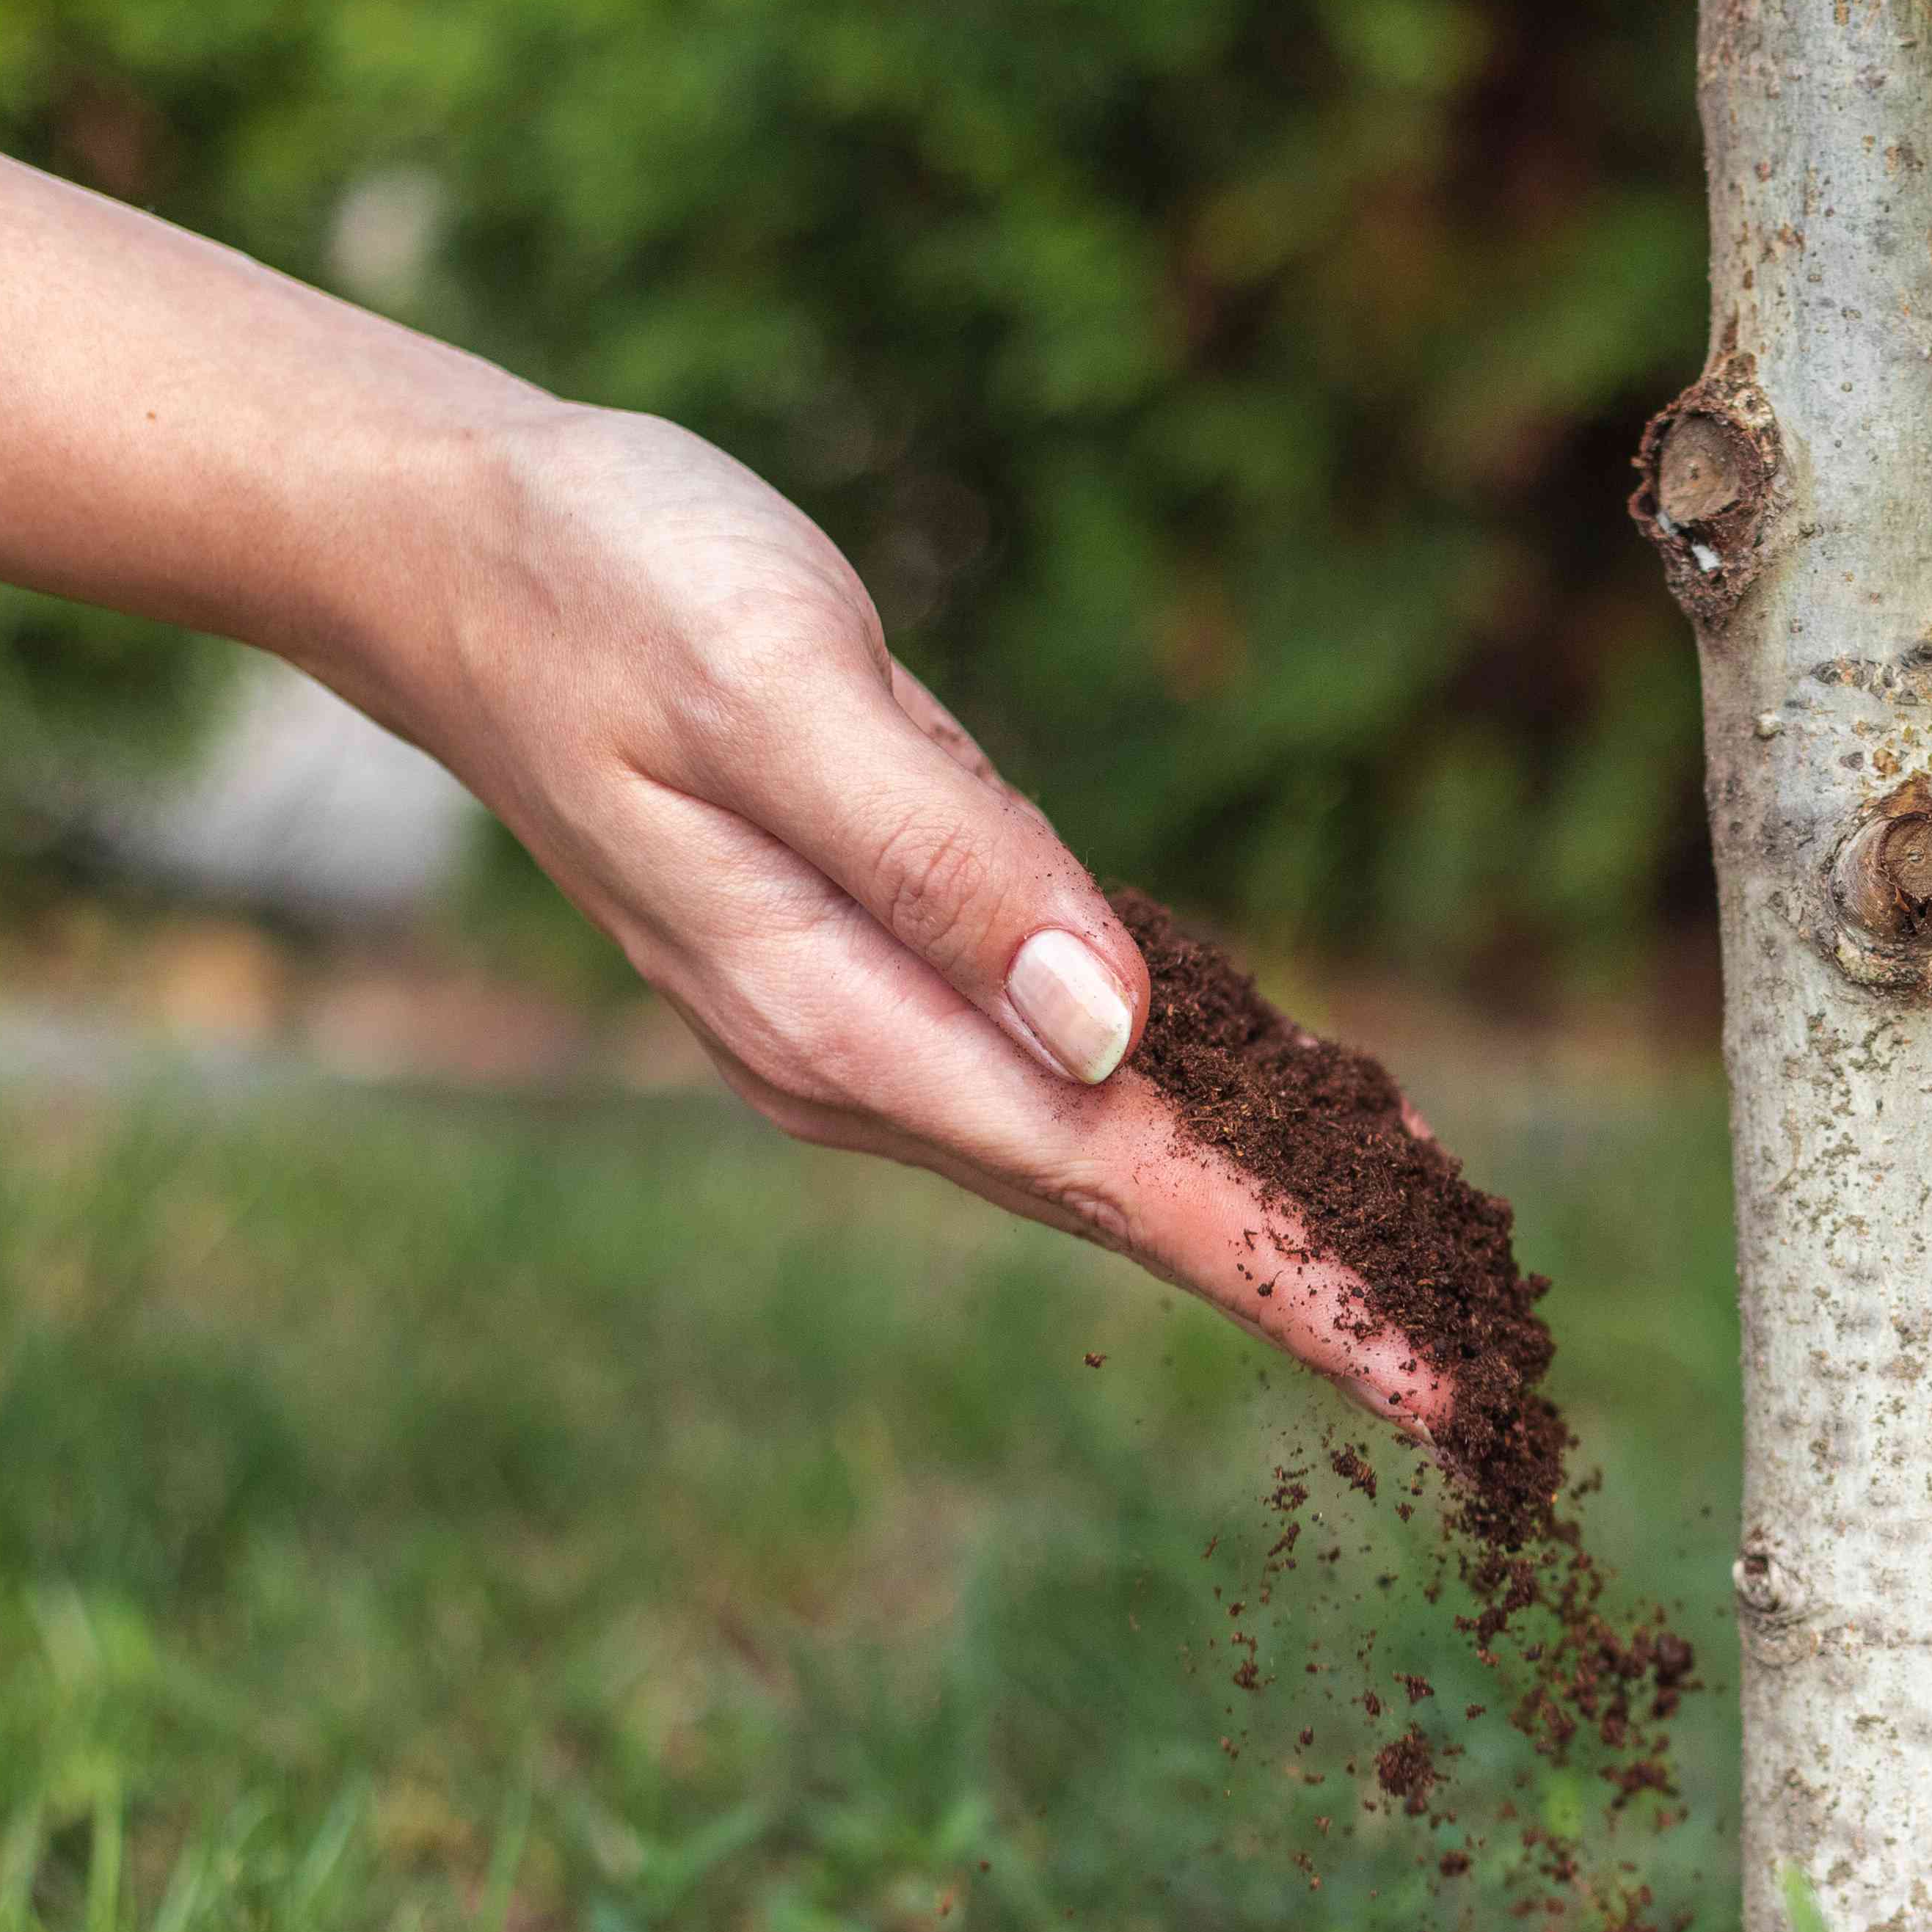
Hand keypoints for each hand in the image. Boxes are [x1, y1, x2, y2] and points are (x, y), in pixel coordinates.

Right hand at [340, 407, 1444, 1421]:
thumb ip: (940, 858)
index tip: (1419, 1380)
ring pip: (1107, 1148)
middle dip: (1310, 1279)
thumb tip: (1105, 1029)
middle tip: (1480, 1374)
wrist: (452, 551)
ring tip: (1431, 1265)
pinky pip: (1067, 1070)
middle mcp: (855, 1062)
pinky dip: (1193, 1107)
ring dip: (1266, 1207)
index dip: (1293, 1280)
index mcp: (842, 1018)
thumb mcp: (776, 685)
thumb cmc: (605, 587)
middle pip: (1132, 1201)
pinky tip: (1292, 1123)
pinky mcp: (879, 967)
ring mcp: (863, 1027)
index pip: (1121, 1183)